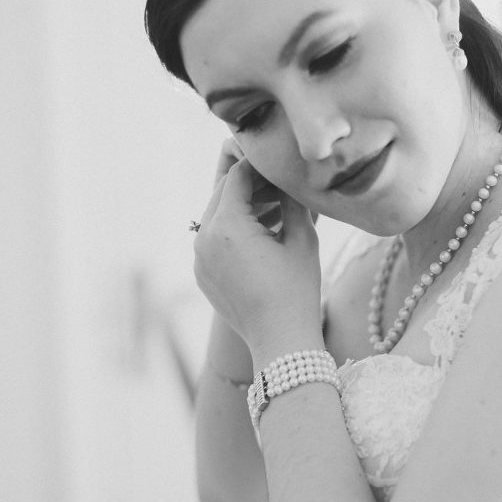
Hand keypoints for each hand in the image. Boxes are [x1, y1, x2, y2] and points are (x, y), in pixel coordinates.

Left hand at [193, 157, 323, 360]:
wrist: (280, 341)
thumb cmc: (297, 290)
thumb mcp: (302, 239)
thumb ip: (291, 201)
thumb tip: (288, 176)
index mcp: (227, 226)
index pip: (237, 177)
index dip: (258, 164)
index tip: (276, 160)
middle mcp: (204, 239)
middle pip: (221, 194)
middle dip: (248, 184)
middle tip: (275, 179)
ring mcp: (199, 259)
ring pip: (216, 217)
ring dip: (241, 207)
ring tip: (274, 207)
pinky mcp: (202, 275)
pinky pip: (214, 241)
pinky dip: (233, 231)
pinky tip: (261, 234)